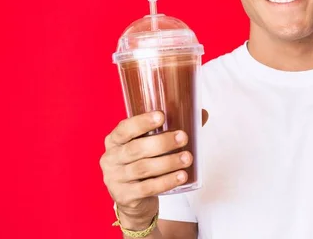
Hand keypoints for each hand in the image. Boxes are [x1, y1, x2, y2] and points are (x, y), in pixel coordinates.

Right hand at [99, 109, 208, 228]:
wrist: (134, 199)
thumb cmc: (144, 163)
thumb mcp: (150, 145)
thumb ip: (172, 129)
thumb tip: (201, 114)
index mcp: (114, 141)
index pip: (124, 128)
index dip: (142, 122)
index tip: (161, 116)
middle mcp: (111, 158)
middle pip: (136, 149)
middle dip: (162, 142)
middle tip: (183, 138)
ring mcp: (115, 179)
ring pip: (143, 169)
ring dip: (168, 162)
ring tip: (187, 158)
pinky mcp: (124, 196)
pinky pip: (147, 188)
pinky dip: (166, 181)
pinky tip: (181, 176)